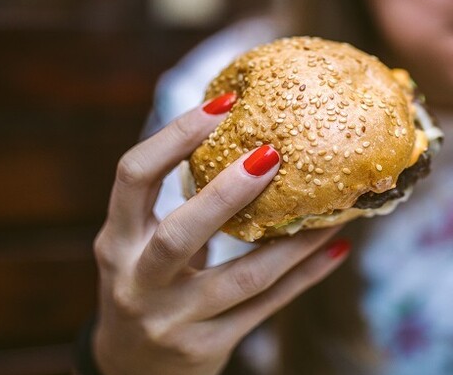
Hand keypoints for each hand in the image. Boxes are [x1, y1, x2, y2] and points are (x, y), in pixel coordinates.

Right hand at [92, 96, 348, 374]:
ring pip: (240, 278)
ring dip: (292, 242)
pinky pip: (266, 307)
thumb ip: (174, 203)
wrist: (132, 373)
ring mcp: (171, 320)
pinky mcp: (207, 348)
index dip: (174, 137)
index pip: (133, 177)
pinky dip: (304, 276)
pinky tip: (336, 248)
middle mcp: (137, 280)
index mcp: (116, 241)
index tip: (222, 105)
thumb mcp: (139, 245)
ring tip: (332, 210)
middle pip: (180, 234)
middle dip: (226, 193)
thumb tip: (243, 131)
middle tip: (272, 154)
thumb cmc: (147, 285)